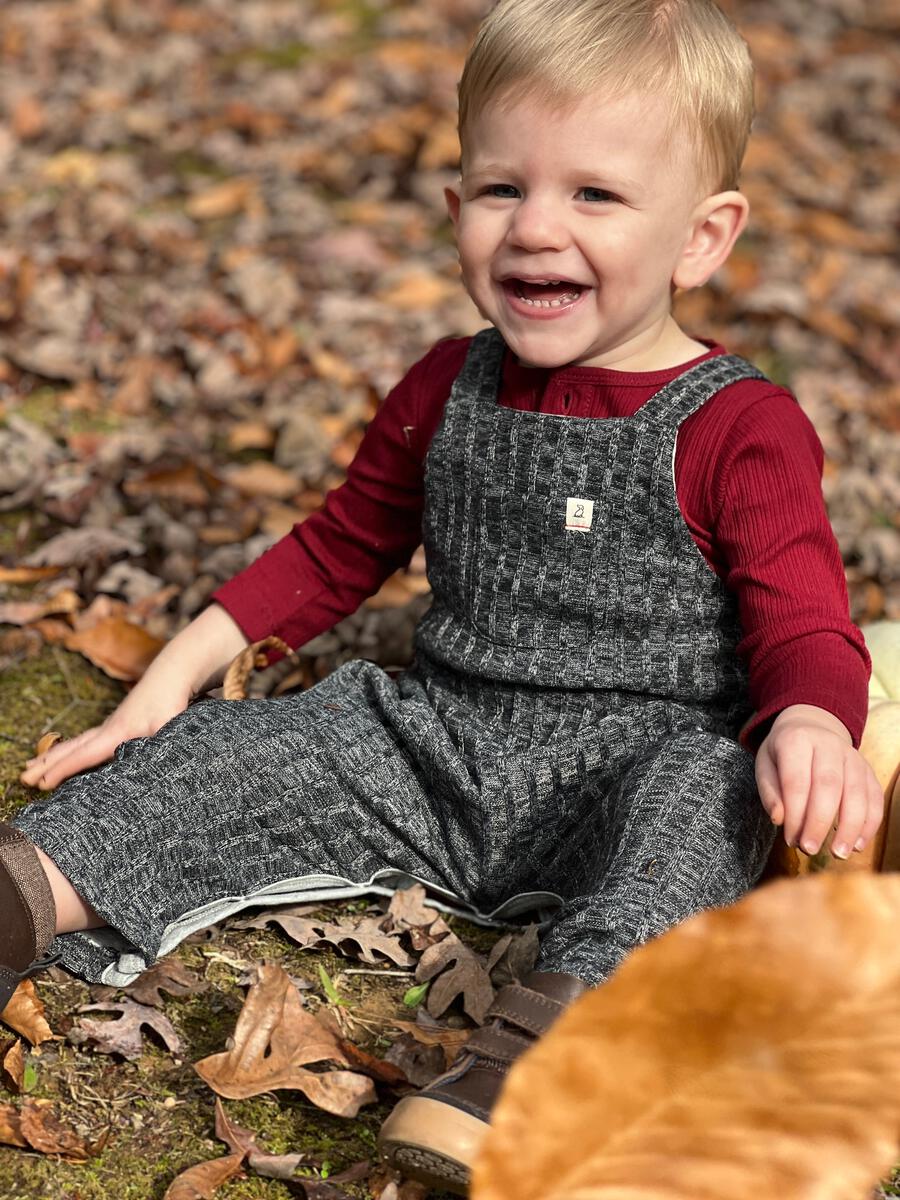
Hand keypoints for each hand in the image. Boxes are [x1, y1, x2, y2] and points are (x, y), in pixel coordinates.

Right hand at [20, 671, 193, 790]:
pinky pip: (86, 740)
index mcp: (117, 733)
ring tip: (31, 766)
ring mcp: (111, 725)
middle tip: (23, 778)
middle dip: (47, 764)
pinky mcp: (118, 723)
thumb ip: (161, 746)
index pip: (84, 755)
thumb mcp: (170, 725)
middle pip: (71, 748)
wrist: (171, 672)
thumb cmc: (171, 699)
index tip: (41, 783)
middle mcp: (108, 728)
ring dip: (54, 755)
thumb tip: (154, 768)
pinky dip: (70, 748)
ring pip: (76, 742)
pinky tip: (68, 754)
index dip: (62, 770)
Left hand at [756, 704, 883, 858]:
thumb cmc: (784, 752)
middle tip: (809, 849)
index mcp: (797, 741)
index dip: (795, 813)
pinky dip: (869, 824)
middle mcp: (829, 745)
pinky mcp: (868, 770)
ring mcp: (853, 757)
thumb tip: (779, 820)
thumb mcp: (765, 764)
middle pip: (829, 786)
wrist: (812, 726)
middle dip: (819, 822)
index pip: (797, 780)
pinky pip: (875, 798)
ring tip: (838, 853)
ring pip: (857, 793)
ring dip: (850, 827)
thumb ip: (769, 792)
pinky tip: (858, 845)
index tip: (790, 839)